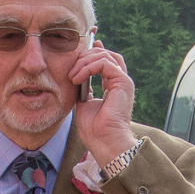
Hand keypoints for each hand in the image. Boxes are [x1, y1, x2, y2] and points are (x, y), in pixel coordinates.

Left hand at [69, 41, 137, 168]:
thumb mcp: (83, 104)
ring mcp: (123, 81)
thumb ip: (83, 89)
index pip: (106, 61)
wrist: (104, 142)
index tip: (78, 51)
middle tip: (70, 71)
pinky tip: (78, 78)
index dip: (93, 53)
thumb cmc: (94, 130)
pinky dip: (89, 67)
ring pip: (104, 56)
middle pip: (105, 54)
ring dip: (84, 63)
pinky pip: (104, 63)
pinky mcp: (123, 82)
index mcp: (113, 86)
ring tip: (72, 77)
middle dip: (85, 57)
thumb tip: (78, 78)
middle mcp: (120, 82)